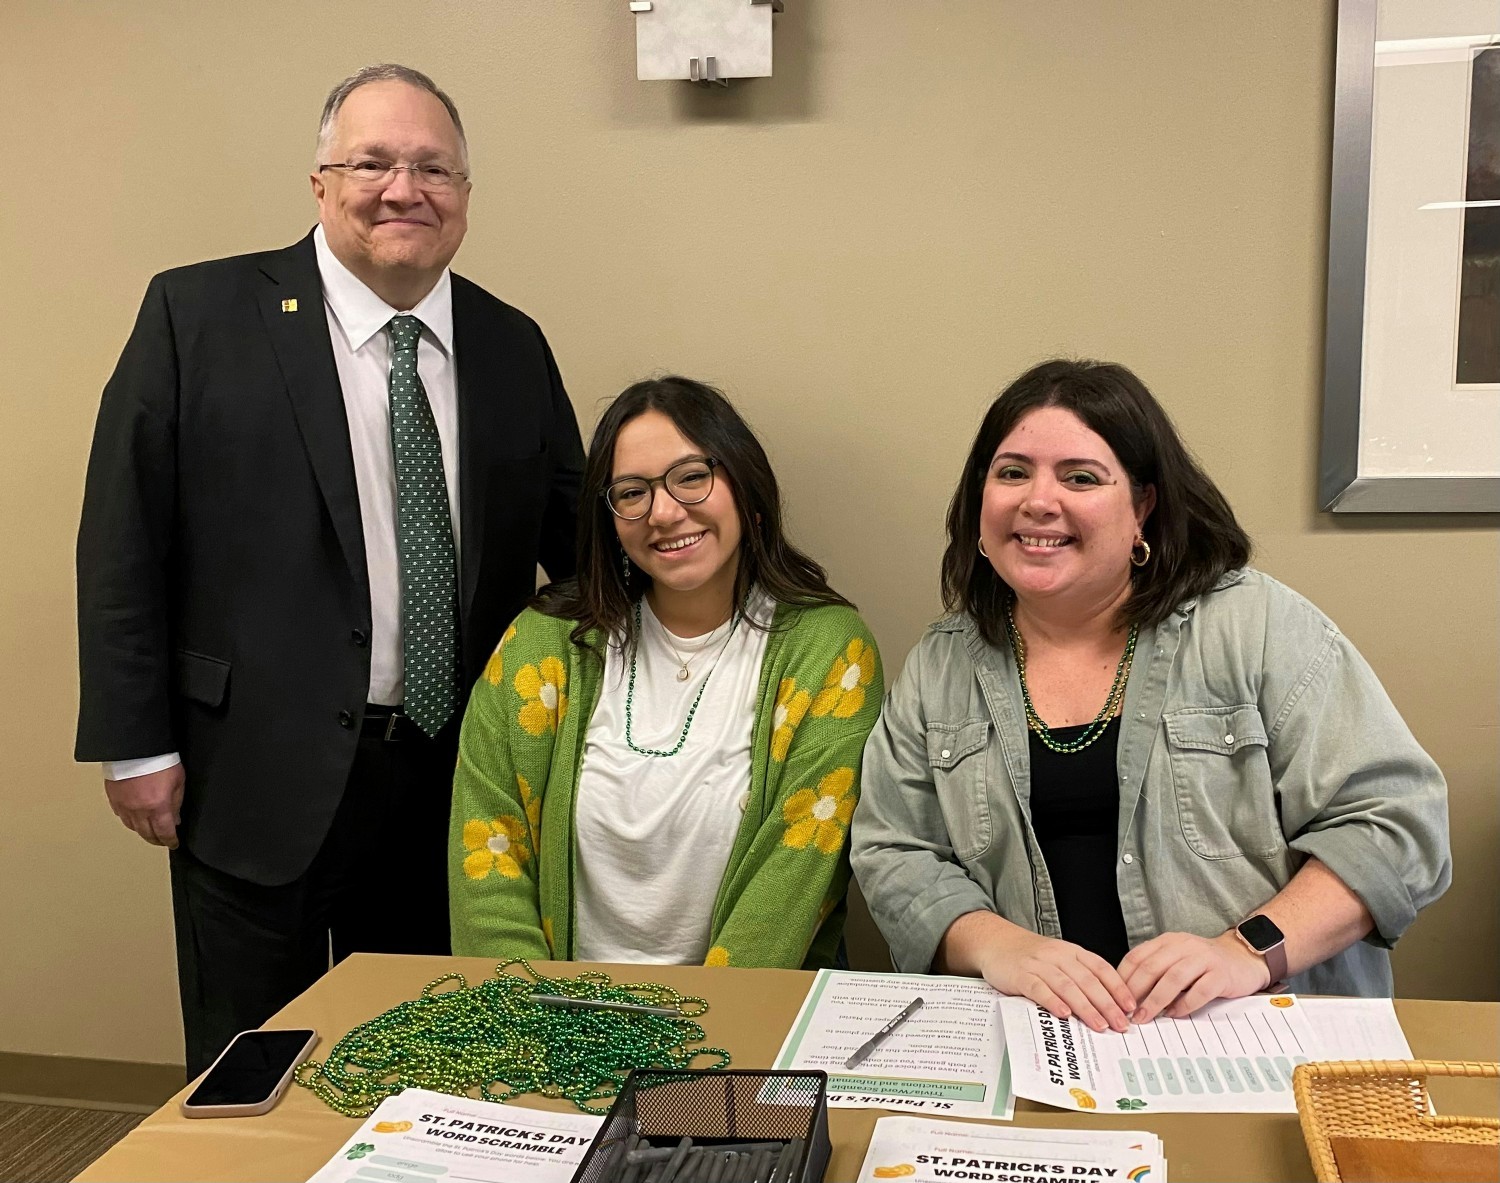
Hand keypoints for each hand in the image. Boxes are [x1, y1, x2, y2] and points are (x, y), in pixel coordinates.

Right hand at [105, 765, 184, 848]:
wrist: (136, 747)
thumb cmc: (159, 760)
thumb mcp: (178, 781)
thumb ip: (177, 803)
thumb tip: (175, 819)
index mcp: (158, 807)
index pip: (164, 832)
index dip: (170, 841)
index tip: (173, 843)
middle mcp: (139, 810)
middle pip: (147, 834)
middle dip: (156, 840)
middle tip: (162, 841)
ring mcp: (124, 805)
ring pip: (133, 827)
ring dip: (143, 832)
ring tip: (149, 833)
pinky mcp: (114, 799)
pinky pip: (121, 816)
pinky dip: (130, 821)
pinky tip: (135, 820)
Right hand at [977, 929, 1136, 1032]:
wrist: (996, 941)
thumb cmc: (1031, 956)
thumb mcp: (1059, 959)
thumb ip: (1080, 976)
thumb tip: (1109, 1004)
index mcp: (1072, 952)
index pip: (1101, 968)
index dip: (1118, 988)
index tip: (1131, 1007)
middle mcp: (1058, 956)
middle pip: (1088, 980)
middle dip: (1107, 1004)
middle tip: (1120, 1024)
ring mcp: (1039, 964)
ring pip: (1067, 986)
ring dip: (1086, 1007)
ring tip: (1099, 1025)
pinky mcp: (1020, 975)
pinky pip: (1039, 988)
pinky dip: (1053, 1001)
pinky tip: (1064, 1014)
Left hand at [1117, 931, 1270, 1022]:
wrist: (1242, 958)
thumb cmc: (1203, 964)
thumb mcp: (1175, 960)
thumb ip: (1155, 971)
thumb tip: (1126, 996)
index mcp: (1167, 941)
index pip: (1137, 956)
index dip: (1122, 978)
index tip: (1113, 999)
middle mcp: (1183, 945)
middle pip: (1152, 967)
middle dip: (1135, 992)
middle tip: (1127, 1012)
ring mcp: (1203, 958)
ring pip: (1173, 978)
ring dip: (1156, 1000)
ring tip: (1146, 1016)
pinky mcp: (1221, 974)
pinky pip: (1200, 991)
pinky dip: (1184, 1004)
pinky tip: (1175, 1014)